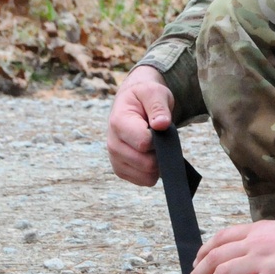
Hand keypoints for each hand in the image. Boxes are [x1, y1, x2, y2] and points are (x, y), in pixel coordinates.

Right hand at [106, 67, 175, 184]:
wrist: (132, 102)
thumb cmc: (144, 97)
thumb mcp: (154, 92)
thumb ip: (159, 107)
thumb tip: (162, 124)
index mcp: (119, 122)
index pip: (144, 143)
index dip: (159, 139)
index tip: (161, 127)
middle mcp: (113, 144)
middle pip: (147, 164)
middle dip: (161, 153)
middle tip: (160, 137)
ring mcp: (116, 159)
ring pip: (147, 176)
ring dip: (158, 163)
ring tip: (154, 145)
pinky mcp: (122, 170)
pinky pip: (145, 181)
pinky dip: (153, 171)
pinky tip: (151, 155)